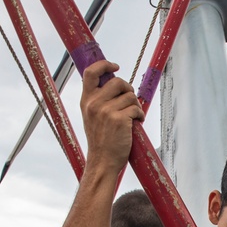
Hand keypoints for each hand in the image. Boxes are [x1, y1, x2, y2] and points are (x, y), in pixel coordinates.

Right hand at [80, 61, 143, 176]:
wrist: (102, 161)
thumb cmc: (100, 141)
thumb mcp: (91, 117)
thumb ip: (98, 101)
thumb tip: (115, 85)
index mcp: (86, 101)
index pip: (91, 72)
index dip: (104, 64)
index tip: (115, 66)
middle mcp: (94, 104)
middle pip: (117, 81)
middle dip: (128, 89)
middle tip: (130, 101)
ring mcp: (106, 111)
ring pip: (130, 95)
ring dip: (135, 105)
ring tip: (132, 117)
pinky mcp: (119, 119)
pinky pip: (136, 108)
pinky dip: (139, 115)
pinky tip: (136, 123)